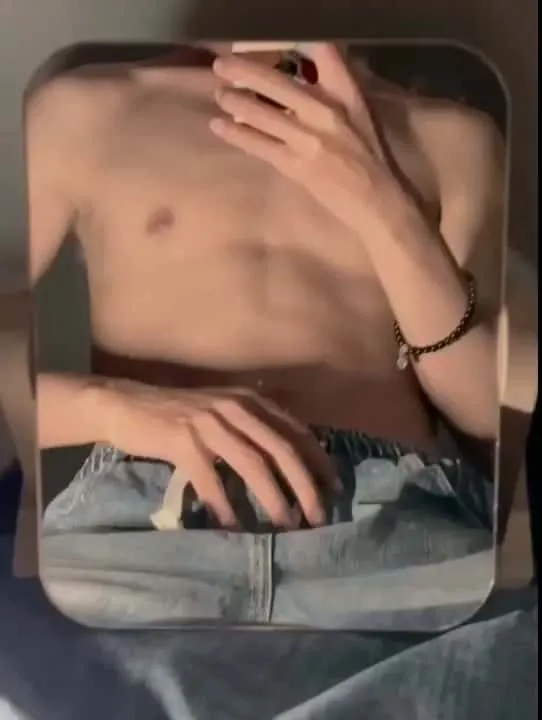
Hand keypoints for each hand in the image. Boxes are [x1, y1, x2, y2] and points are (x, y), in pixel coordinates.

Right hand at [102, 380, 337, 529]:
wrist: (126, 404)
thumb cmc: (178, 413)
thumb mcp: (222, 412)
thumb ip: (251, 428)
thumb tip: (287, 462)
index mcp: (249, 401)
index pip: (294, 432)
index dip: (318, 460)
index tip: (334, 488)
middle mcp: (235, 408)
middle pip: (281, 449)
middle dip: (305, 486)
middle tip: (318, 517)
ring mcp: (209, 424)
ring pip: (253, 465)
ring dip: (274, 500)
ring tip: (287, 527)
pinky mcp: (182, 442)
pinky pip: (211, 481)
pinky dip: (225, 507)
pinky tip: (233, 528)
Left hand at [210, 43, 405, 236]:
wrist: (377, 201)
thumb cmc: (368, 158)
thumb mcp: (358, 114)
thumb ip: (333, 90)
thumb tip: (299, 73)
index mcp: (347, 93)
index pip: (321, 52)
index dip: (289, 42)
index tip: (262, 39)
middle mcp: (327, 111)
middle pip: (279, 83)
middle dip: (246, 71)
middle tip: (221, 65)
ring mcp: (310, 140)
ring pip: (264, 114)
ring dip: (236, 102)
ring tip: (219, 94)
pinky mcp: (298, 166)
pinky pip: (261, 146)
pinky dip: (238, 135)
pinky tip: (219, 126)